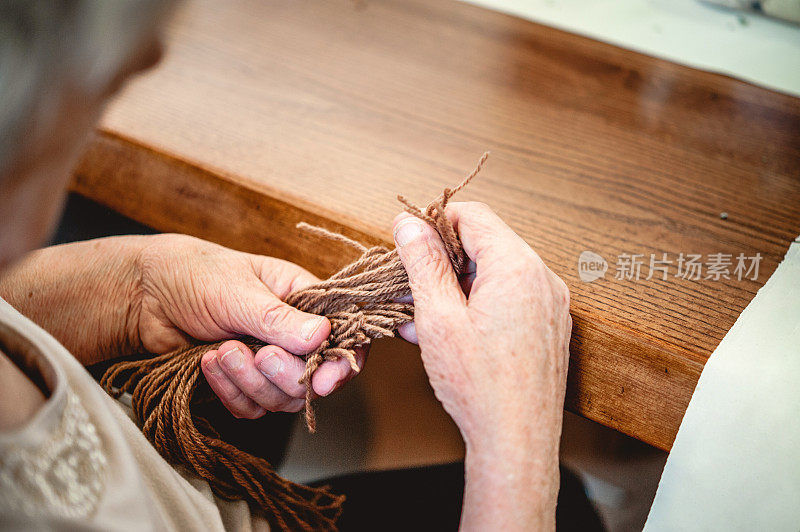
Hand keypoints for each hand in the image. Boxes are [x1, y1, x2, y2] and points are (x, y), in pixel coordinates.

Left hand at [135, 234, 366, 417]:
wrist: (144, 295)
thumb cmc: (195, 275)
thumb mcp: (238, 291)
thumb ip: (279, 318)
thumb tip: (322, 336)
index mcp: (305, 301)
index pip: (345, 335)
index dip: (342, 363)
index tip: (324, 380)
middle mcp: (293, 335)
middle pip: (314, 377)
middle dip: (284, 373)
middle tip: (259, 354)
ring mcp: (269, 362)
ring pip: (281, 398)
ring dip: (250, 382)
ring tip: (221, 351)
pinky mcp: (243, 383)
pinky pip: (251, 408)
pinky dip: (230, 392)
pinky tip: (208, 363)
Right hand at [392, 202, 570, 529]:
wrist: (516, 442)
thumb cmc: (479, 385)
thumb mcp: (438, 317)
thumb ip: (423, 262)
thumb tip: (408, 223)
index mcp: (518, 267)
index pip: (473, 214)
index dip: (434, 223)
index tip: (407, 244)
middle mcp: (543, 278)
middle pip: (486, 243)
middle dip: (443, 260)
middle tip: (411, 288)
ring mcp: (551, 304)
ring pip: (495, 273)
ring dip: (457, 286)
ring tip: (424, 319)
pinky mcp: (549, 327)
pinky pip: (510, 298)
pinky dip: (479, 305)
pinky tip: (451, 333)